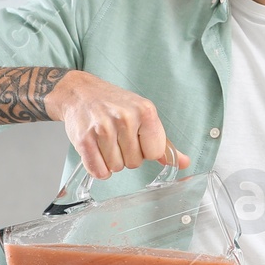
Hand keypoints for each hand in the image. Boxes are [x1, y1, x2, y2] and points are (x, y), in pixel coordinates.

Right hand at [43, 70, 187, 179]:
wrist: (80, 93)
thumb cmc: (114, 105)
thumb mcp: (143, 115)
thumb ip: (163, 142)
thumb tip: (184, 163)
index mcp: (146, 111)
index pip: (154, 153)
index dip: (144, 150)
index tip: (135, 138)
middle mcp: (126, 118)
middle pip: (135, 163)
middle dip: (126, 155)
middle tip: (117, 138)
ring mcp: (103, 128)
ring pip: (116, 168)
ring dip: (110, 161)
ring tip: (105, 141)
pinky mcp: (84, 139)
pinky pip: (98, 171)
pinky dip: (98, 168)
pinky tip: (96, 151)